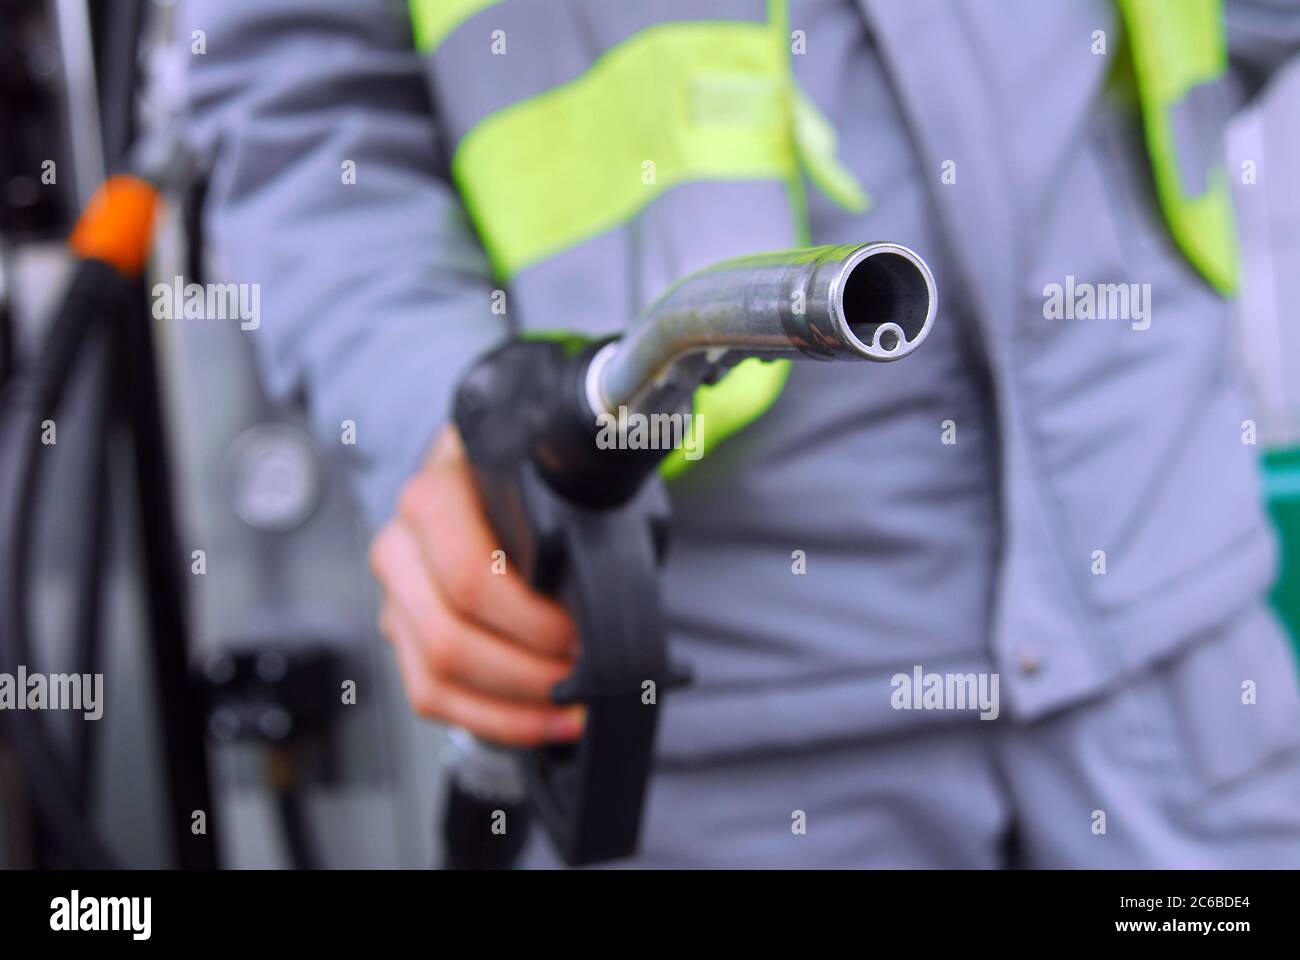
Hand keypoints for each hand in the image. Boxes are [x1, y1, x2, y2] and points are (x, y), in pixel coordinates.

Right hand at [370, 426, 583, 745]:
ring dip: (513, 706)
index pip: (471, 577)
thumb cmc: (531, 486)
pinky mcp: (402, 633)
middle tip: (581, 675)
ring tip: (569, 705)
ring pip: (436, 675)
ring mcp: (396, 592)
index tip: (582, 635)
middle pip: (449, 638)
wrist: (489, 481)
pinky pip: (431, 695)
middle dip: (529, 672)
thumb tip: (609, 592)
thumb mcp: (552, 482)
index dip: (534, 622)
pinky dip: (493, 719)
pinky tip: (542, 719)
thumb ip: (572, 521)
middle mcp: (403, 543)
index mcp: (438, 494)